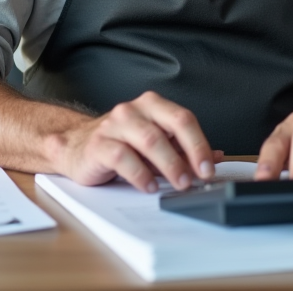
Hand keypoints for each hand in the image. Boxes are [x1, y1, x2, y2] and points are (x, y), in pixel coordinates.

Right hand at [53, 91, 217, 192]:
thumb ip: (183, 149)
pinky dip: (140, 174)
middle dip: (188, 153)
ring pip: (148, 140)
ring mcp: (115, 125)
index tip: (210, 167)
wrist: (76, 147)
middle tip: (198, 178)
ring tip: (179, 184)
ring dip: (169, 165)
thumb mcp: (155, 145)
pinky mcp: (98, 144)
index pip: (184, 119)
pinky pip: (122, 157)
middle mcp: (134, 110)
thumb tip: (216, 157)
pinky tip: (149, 186)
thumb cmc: (120, 144)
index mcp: (153, 106)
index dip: (200, 143)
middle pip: (170, 125)